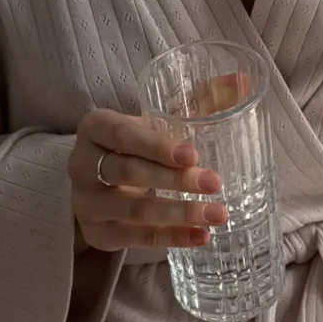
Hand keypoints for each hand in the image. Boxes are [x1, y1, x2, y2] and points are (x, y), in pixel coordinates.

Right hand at [67, 106, 227, 253]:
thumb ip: (196, 101)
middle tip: (215, 183)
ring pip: (135, 211)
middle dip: (175, 180)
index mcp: (95, 128)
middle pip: (130, 173)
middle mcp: (81, 165)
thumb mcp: (156, 121)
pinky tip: (201, 237)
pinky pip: (138, 239)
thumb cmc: (135, 147)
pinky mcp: (98, 234)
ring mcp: (86, 204)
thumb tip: (241, 82)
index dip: (156, 146)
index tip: (193, 154)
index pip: (123, 135)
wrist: (99, 187)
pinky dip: (172, 238)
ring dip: (179, 214)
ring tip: (217, 214)